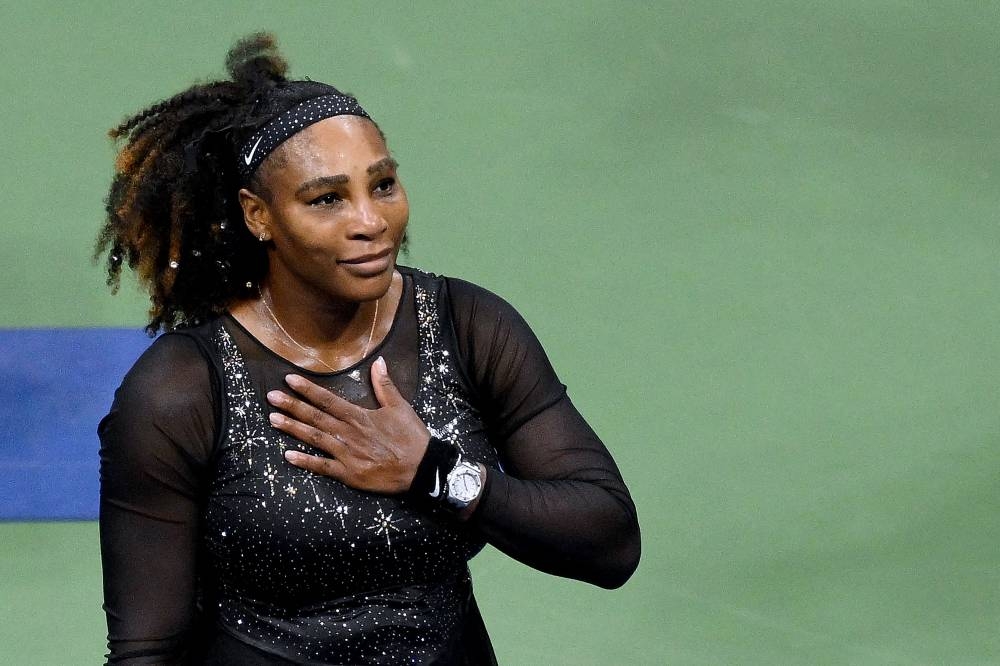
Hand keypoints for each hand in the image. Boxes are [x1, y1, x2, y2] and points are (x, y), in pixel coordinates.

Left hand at [266, 356, 429, 493]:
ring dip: (292, 429)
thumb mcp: (401, 407)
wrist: (422, 468)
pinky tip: (288, 456)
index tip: (289, 380)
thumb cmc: (411, 437)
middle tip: (270, 398)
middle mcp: (348, 433)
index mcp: (359, 416)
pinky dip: (305, 461)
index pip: (328, 400)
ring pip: (314, 439)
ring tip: (272, 420)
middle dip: (291, 406)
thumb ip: (385, 385)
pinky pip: (322, 467)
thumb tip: (378, 361)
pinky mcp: (349, 474)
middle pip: (315, 417)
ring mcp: (346, 454)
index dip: (307, 390)